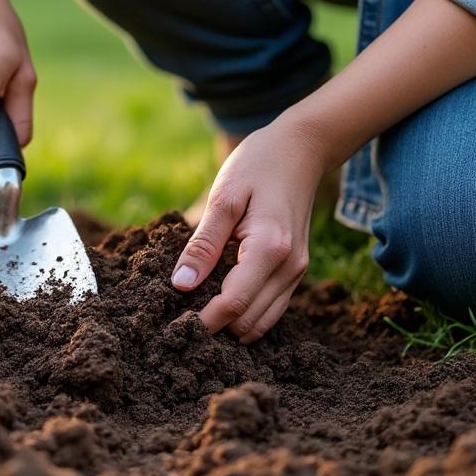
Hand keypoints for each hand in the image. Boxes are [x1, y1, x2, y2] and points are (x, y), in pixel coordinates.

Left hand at [169, 119, 327, 341]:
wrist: (300, 150)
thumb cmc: (257, 166)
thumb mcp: (222, 198)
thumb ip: (203, 244)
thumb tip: (181, 285)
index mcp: (269, 248)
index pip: (234, 303)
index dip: (204, 320)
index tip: (175, 325)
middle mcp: (289, 266)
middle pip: (248, 321)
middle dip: (215, 325)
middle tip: (180, 317)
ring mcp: (296, 271)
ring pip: (261, 322)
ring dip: (231, 324)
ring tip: (197, 311)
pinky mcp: (295, 270)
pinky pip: (271, 308)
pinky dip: (246, 313)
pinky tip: (219, 300)